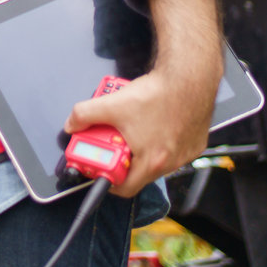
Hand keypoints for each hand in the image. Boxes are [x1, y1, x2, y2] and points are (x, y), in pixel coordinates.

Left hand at [63, 0, 222, 197]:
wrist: (189, 78)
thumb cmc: (158, 94)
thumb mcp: (111, 104)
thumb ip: (85, 115)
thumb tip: (72, 124)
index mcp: (150, 161)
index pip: (125, 188)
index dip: (108, 181)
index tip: (100, 170)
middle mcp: (171, 163)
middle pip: (139, 172)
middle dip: (122, 159)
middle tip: (114, 143)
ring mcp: (185, 154)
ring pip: (156, 160)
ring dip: (141, 149)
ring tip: (131, 129)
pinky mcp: (194, 144)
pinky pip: (173, 150)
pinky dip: (160, 141)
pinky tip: (152, 123)